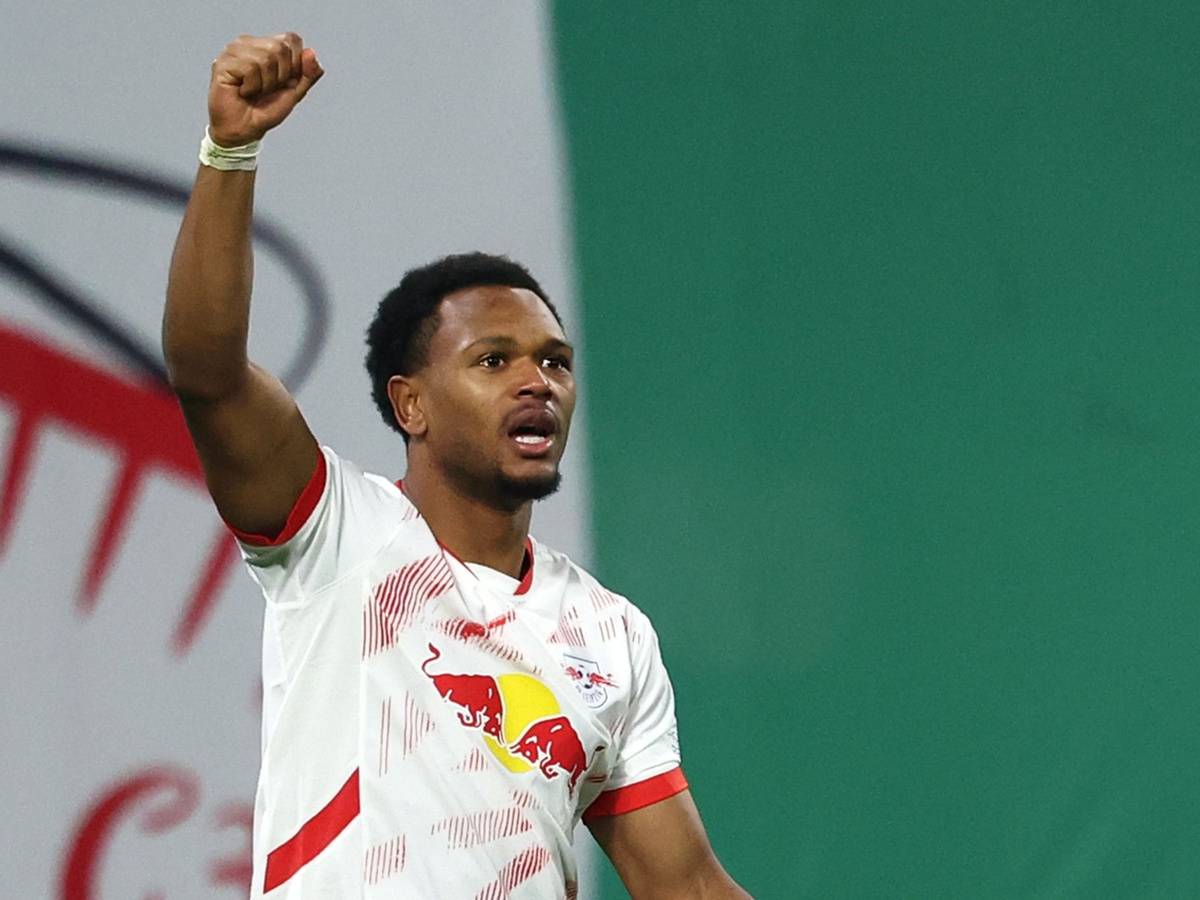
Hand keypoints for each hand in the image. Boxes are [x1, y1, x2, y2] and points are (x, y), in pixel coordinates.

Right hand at [208, 32, 323, 146]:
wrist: (244, 130)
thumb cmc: (265, 110)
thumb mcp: (294, 92)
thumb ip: (308, 74)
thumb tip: (311, 53)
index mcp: (268, 45)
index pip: (292, 39)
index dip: (295, 64)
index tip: (283, 82)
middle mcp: (250, 42)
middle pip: (280, 48)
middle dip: (280, 77)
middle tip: (265, 89)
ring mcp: (234, 50)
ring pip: (265, 59)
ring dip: (265, 84)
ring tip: (253, 91)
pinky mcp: (223, 62)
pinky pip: (250, 69)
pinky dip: (252, 87)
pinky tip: (242, 91)